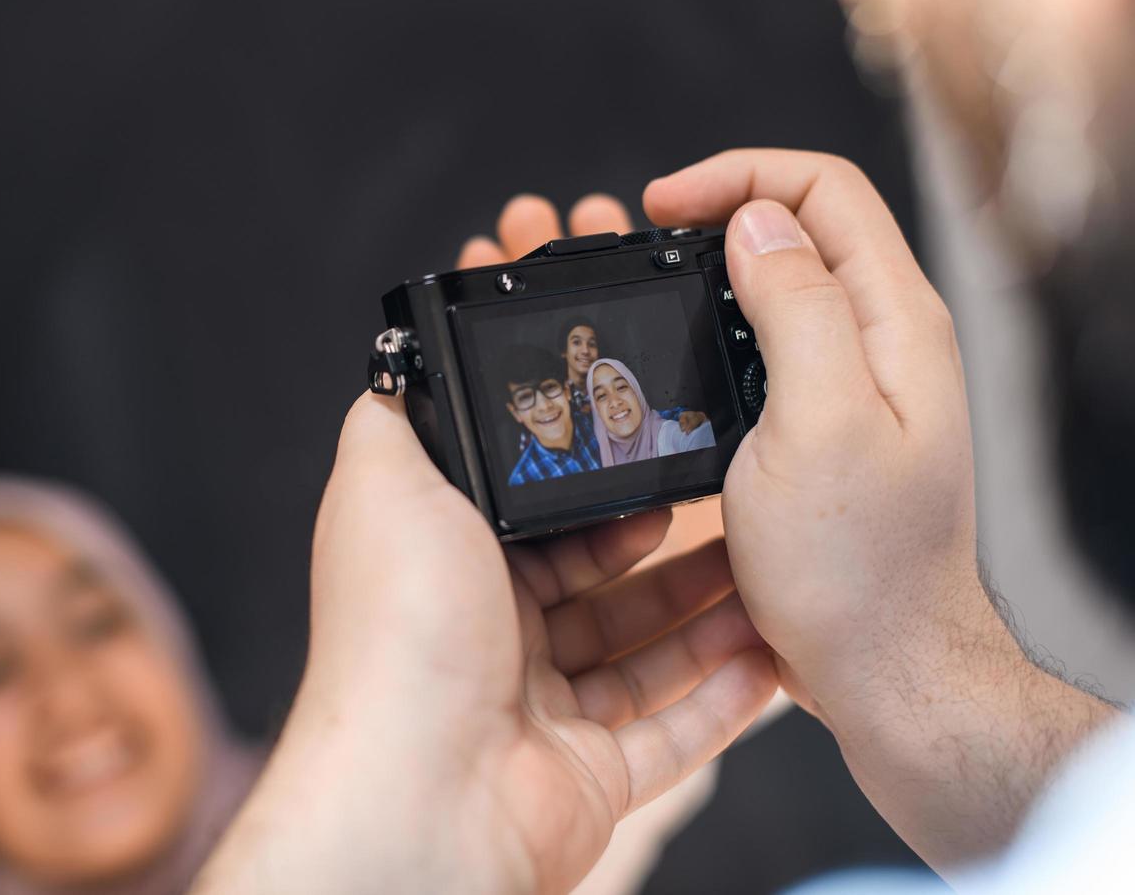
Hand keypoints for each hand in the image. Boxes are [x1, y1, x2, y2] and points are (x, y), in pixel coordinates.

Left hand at [195, 395, 775, 893]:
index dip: (602, 492)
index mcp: (451, 573)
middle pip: (602, 585)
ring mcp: (541, 714)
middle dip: (674, 549)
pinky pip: (672, 738)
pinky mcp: (587, 778)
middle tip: (741, 512)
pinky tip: (770, 658)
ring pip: (645, 655)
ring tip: (775, 576)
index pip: (540, 521)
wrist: (422, 789)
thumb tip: (398, 369)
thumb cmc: (399, 634)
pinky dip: (724, 701)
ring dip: (711, 617)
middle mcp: (493, 640)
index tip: (660, 456)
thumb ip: (395, 422)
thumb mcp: (383, 485)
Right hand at [645, 149, 1114, 868]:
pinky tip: (672, 353)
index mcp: (895, 322)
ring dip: (706, 269)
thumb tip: (759, 222)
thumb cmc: (856, 569)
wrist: (881, 667)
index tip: (662, 207)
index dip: (739, 178)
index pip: (824, 191)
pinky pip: (763, 344)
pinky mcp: (817, 425)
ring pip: (776, 284)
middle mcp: (880, 341)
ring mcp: (850, 384)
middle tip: (635, 236)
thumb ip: (798, 309)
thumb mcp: (819, 424)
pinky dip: (712, 327)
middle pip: (800, 226)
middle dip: (714, 210)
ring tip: (640, 284)